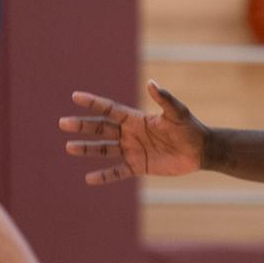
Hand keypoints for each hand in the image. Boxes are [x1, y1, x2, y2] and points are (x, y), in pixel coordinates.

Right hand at [59, 82, 207, 184]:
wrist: (200, 151)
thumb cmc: (190, 128)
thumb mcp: (177, 113)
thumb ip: (164, 99)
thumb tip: (151, 83)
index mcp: (136, 119)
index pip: (110, 109)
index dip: (93, 103)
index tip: (76, 97)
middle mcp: (130, 134)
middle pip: (101, 128)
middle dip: (83, 126)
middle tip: (63, 123)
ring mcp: (132, 150)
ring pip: (104, 149)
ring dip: (87, 149)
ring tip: (69, 147)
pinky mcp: (138, 166)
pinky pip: (117, 172)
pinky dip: (104, 176)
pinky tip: (89, 179)